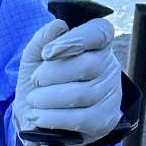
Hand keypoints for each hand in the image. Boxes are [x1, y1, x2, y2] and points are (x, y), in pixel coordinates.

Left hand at [13, 18, 122, 145]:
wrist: (36, 116)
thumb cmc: (40, 81)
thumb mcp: (34, 58)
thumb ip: (43, 39)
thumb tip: (59, 25)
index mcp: (95, 45)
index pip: (100, 32)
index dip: (74, 39)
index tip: (47, 53)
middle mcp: (109, 67)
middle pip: (87, 65)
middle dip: (51, 74)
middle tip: (36, 80)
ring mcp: (111, 95)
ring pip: (81, 94)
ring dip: (47, 97)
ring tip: (34, 100)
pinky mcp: (105, 120)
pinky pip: (80, 119)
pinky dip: (52, 117)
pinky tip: (38, 116)